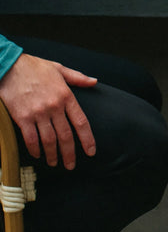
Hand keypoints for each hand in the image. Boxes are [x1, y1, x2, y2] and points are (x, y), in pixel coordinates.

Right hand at [0, 54, 96, 168]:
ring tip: (55, 163)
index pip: (81, 122)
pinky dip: (35, 149)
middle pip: (66, 136)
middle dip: (70, 154)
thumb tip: (94, 82)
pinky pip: (31, 138)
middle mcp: (54, 106)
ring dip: (52, 154)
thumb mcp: (59, 68)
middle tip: (71, 165)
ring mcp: (38, 113)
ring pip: (49, 140)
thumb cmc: (34, 67)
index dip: (87, 139)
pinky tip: (37, 154)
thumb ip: (78, 78)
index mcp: (66, 96)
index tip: (91, 151)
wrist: (10, 66)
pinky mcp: (22, 117)